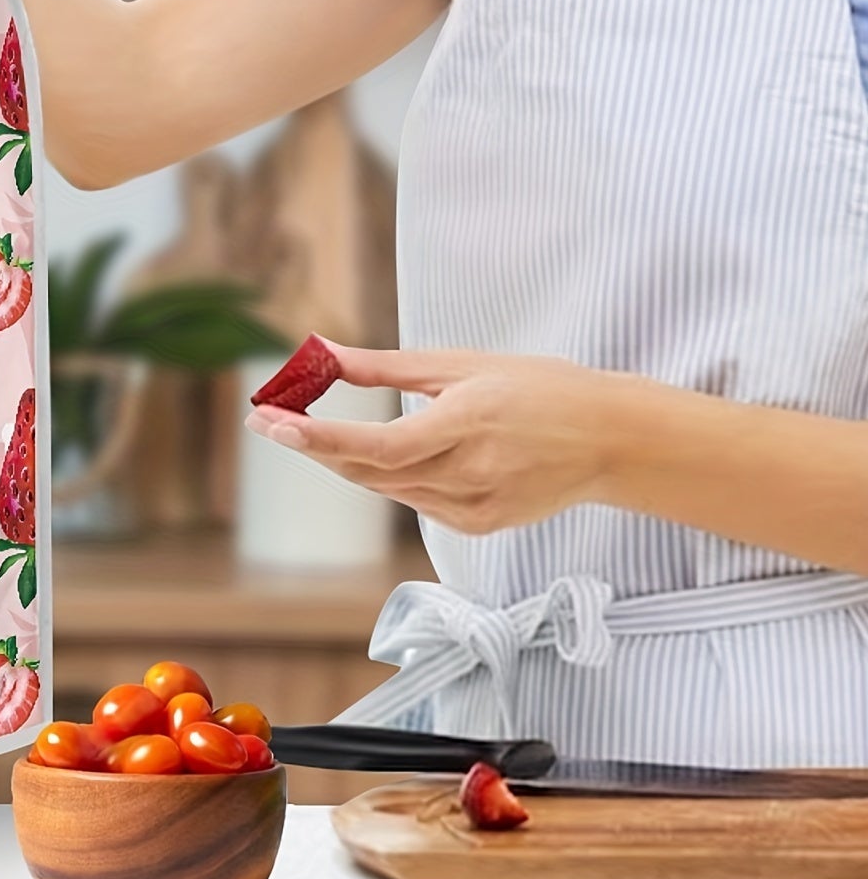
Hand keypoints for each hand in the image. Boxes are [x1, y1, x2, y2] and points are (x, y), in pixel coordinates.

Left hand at [243, 342, 635, 533]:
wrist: (612, 440)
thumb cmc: (540, 388)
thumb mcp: (462, 363)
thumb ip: (385, 366)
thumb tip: (320, 353)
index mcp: (468, 423)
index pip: (377, 443)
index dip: (319, 438)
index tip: (271, 422)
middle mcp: (469, 473)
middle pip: (369, 469)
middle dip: (313, 445)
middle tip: (266, 418)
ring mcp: (475, 506)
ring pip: (386, 487)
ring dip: (344, 460)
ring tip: (304, 428)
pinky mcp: (479, 524)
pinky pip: (414, 500)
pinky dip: (388, 476)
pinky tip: (382, 453)